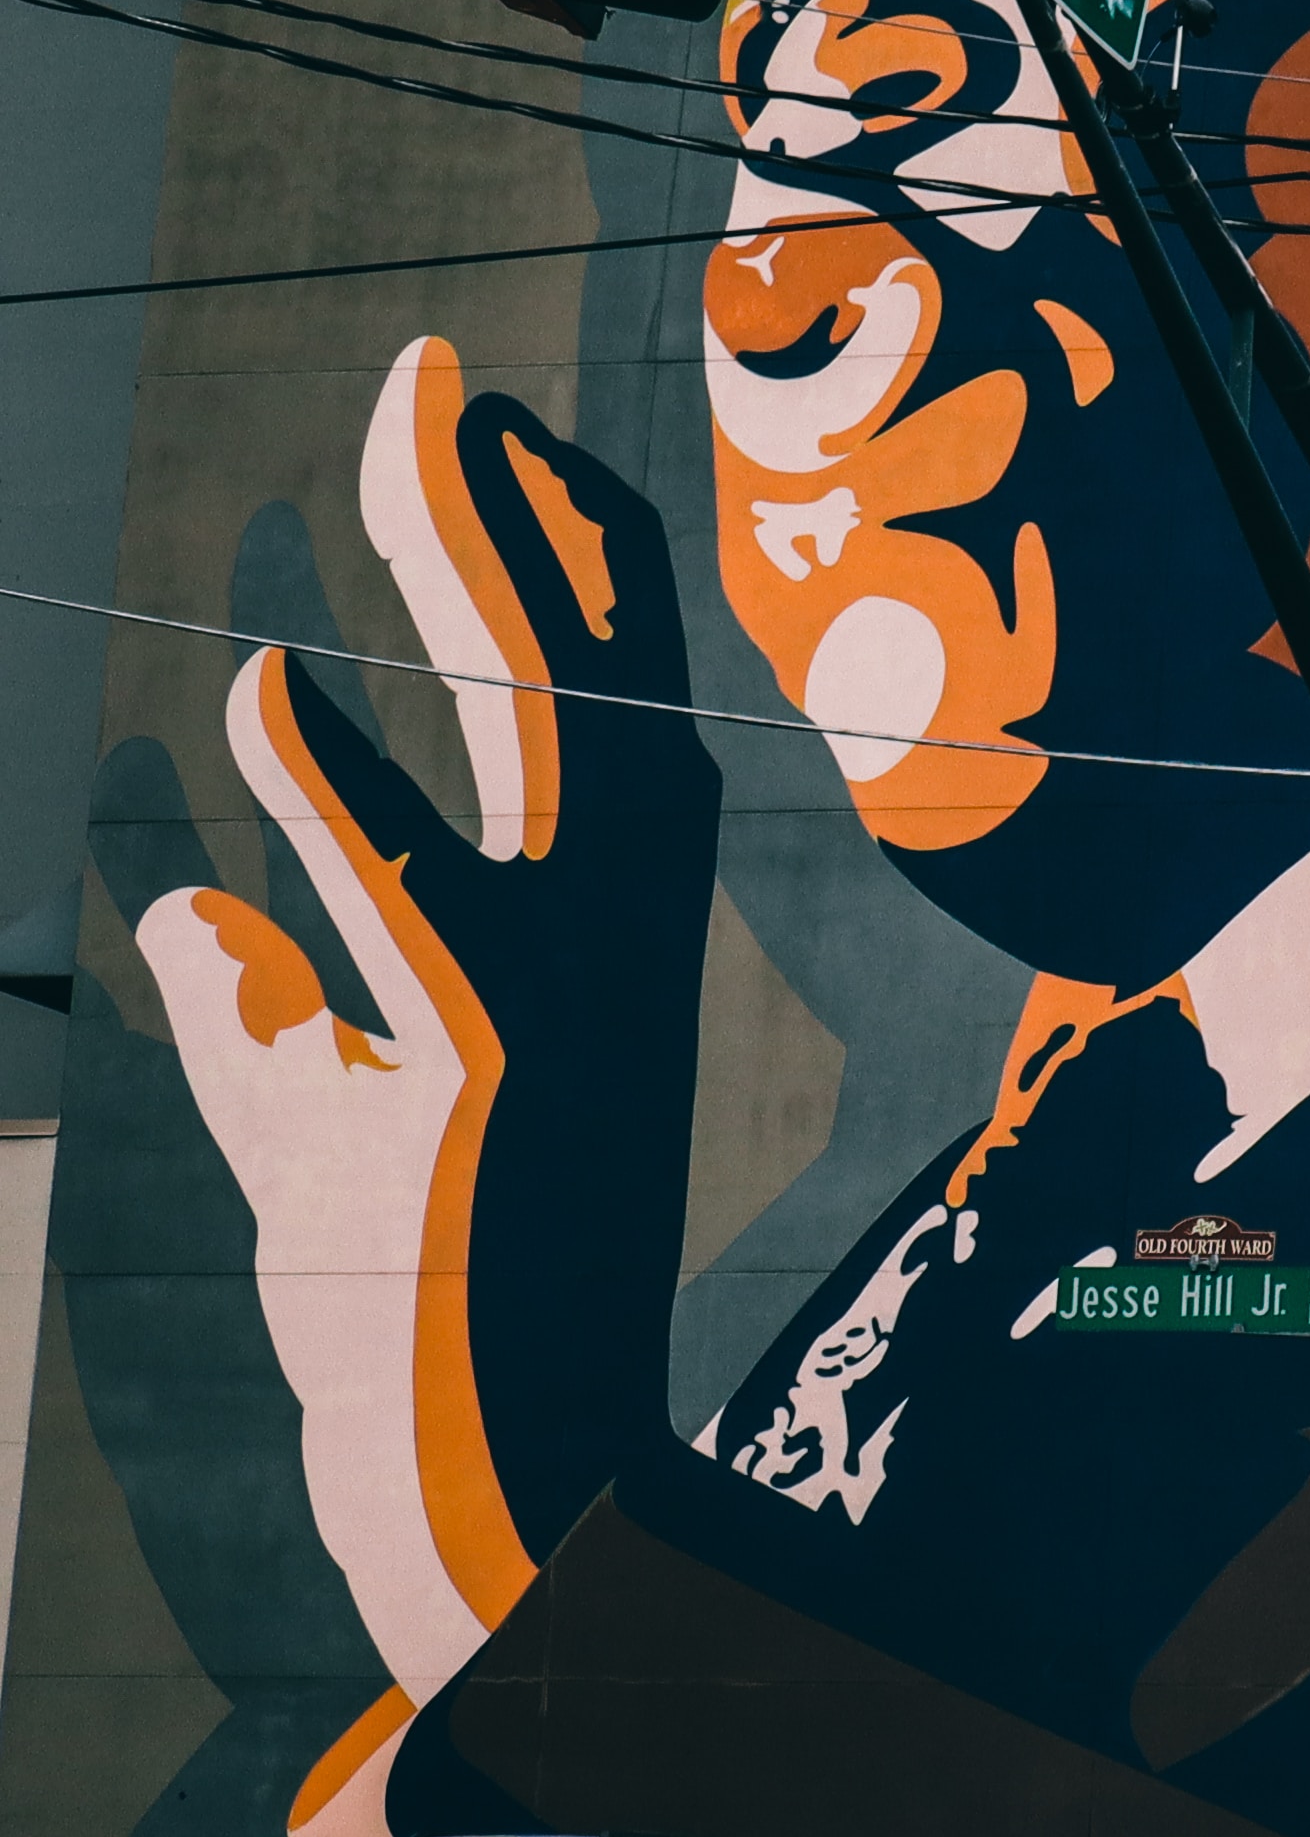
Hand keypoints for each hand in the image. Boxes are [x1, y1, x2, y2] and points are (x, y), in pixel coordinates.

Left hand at [133, 343, 718, 1836]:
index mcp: (585, 936)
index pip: (582, 701)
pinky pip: (403, 899)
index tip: (475, 425)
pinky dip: (328, 785)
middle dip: (497, 509)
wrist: (466, 1468)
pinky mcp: (478, 1076)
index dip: (534, 553)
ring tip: (396, 440)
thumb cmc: (395, 1287)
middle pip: (570, 675)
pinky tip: (261, 690)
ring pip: (532, 743)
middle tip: (435, 368)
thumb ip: (247, 993)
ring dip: (458, 577)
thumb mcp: (297, 1108)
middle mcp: (604, 949)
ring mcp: (554, 1007)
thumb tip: (178, 902)